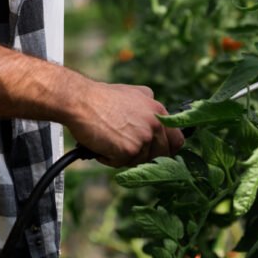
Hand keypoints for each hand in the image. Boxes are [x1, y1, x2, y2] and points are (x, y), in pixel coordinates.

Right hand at [66, 81, 184, 167]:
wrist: (81, 101)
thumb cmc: (102, 97)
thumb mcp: (133, 93)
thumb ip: (149, 106)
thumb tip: (157, 117)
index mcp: (159, 111)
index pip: (176, 140)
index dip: (166, 149)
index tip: (156, 152)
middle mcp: (155, 125)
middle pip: (160, 155)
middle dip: (144, 156)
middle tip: (125, 148)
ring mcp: (144, 138)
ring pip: (139, 161)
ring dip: (123, 157)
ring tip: (108, 140)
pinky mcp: (129, 151)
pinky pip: (121, 165)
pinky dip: (109, 159)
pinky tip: (101, 144)